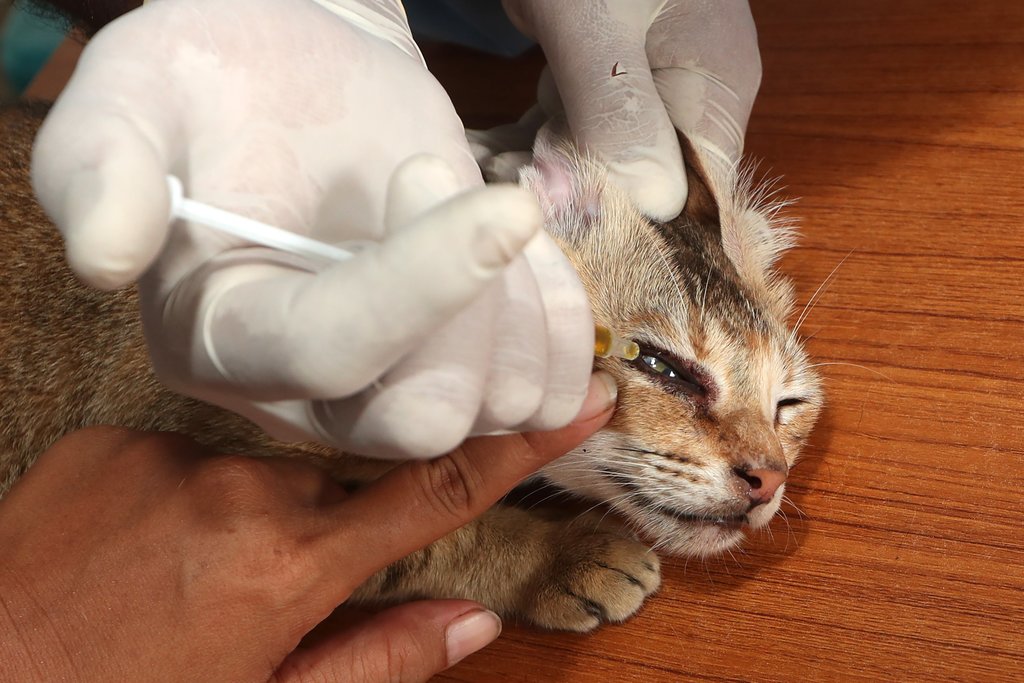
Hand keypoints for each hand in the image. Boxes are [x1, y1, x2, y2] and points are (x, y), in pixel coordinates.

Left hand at [0, 374, 614, 681]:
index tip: (583, 399)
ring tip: (182, 578)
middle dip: (329, 523)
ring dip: (248, 514)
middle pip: (338, 478)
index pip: (438, 487)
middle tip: (262, 584)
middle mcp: (242, 488)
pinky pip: (186, 454)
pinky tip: (135, 550)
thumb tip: (476, 623)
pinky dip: (183, 496)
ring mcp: (172, 453)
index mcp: (290, 564)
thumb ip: (379, 662)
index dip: (522, 447)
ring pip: (261, 466)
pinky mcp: (114, 438)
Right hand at [32, 0, 594, 458]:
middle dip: (470, 302)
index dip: (415, 284)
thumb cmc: (214, 81)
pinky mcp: (463, 372)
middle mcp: (308, 392)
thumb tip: (105, 256)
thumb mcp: (131, 94)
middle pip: (422, 416)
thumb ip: (96, 167)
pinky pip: (546, 390)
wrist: (300, 73)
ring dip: (519, 300)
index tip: (478, 185)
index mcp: (217, 340)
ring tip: (479, 206)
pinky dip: (561, 324)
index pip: (325, 352)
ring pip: (501, 406)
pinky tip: (528, 255)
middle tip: (439, 174)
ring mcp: (394, 389)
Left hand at [493, 0, 760, 219]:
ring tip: (499, 171)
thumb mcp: (597, 22)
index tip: (580, 241)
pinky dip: (531, 145)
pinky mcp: (595, 78)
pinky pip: (568, 131)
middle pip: (643, 185)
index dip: (644, 230)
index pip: (700, 194)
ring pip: (598, 164)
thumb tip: (651, 207)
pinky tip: (494, 156)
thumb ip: (620, 110)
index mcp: (713, 85)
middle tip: (522, 195)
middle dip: (583, 199)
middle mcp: (684, 95)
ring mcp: (638, 86)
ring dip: (547, 174)